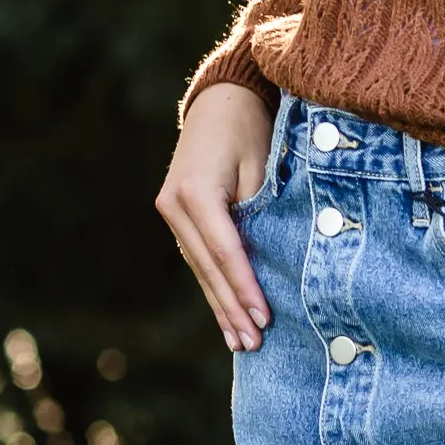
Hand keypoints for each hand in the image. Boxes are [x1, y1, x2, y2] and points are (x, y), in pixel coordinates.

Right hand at [156, 83, 273, 350]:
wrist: (222, 100)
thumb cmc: (251, 129)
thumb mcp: (263, 166)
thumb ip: (261, 213)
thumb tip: (273, 263)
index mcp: (195, 192)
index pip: (225, 251)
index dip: (245, 287)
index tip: (265, 318)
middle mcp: (174, 205)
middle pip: (207, 267)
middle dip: (231, 308)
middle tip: (253, 344)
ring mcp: (171, 212)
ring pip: (200, 268)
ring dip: (220, 306)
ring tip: (240, 341)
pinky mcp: (178, 216)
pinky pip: (199, 258)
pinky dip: (214, 285)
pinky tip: (227, 314)